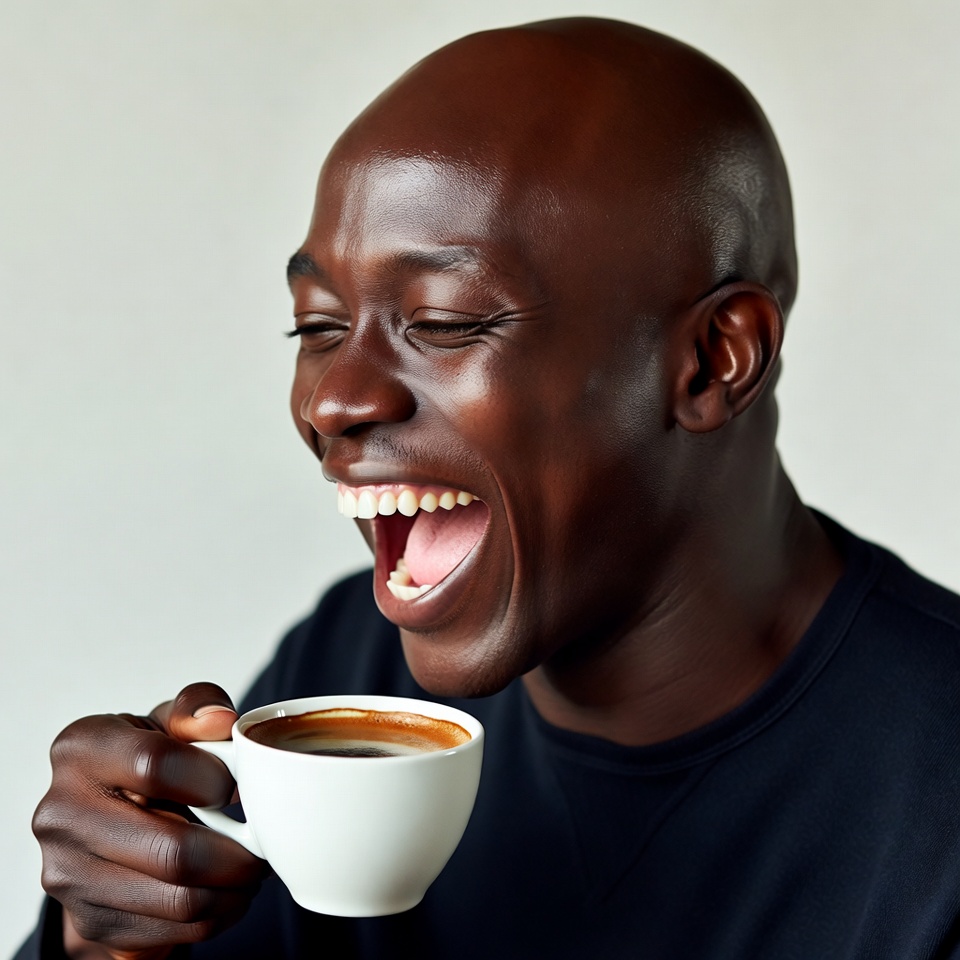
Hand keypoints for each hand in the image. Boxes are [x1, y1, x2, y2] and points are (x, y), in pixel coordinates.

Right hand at [32, 682, 268, 959]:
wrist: (114, 813)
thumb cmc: (153, 756)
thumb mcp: (173, 721)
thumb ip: (198, 706)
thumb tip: (220, 721)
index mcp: (81, 748)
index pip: (152, 764)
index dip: (210, 778)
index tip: (234, 788)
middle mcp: (60, 812)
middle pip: (169, 849)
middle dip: (235, 854)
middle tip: (263, 847)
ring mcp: (67, 873)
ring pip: (175, 899)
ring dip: (231, 891)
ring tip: (251, 870)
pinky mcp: (88, 921)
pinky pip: (168, 933)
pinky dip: (212, 917)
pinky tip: (227, 893)